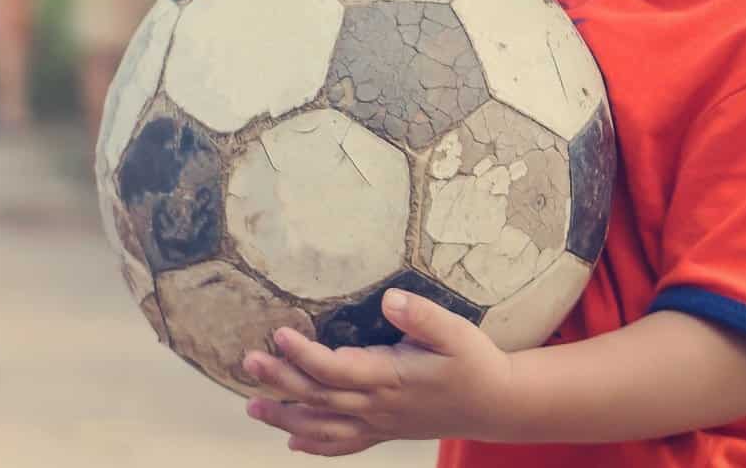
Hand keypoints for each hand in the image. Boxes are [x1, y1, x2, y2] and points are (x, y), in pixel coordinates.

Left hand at [241, 288, 515, 454]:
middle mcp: (378, 406)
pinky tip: (293, 443)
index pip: (336, 369)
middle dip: (280, 381)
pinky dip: (317, 446)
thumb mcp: (456, 332)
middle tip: (248, 361)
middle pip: (319, 397)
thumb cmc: (476, 364)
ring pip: (323, 427)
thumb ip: (422, 316)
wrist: (496, 405)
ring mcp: (379, 423)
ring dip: (286, 418)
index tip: (279, 333)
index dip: (304, 354)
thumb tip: (390, 299)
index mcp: (390, 378)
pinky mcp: (384, 431)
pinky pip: (345, 445)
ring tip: (252, 407)